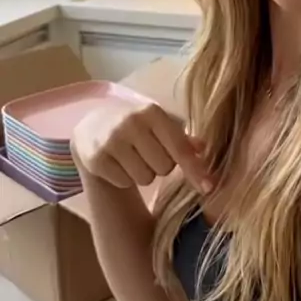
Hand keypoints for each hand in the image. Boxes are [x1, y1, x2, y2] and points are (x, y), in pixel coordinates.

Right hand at [71, 98, 212, 193]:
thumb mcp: (160, 124)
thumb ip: (183, 138)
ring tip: (133, 158)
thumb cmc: (137, 125)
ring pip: (145, 178)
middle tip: (150, 154)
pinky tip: (118, 163)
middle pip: (165, 167)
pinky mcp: (95, 159)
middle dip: (162, 166)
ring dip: (144, 173)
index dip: (195, 169)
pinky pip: (124, 182)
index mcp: (152, 112)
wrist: (92, 125)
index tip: (208, 188)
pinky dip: (125, 178)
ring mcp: (111, 141)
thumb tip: (203, 149)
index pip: (179, 147)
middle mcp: (131, 123)